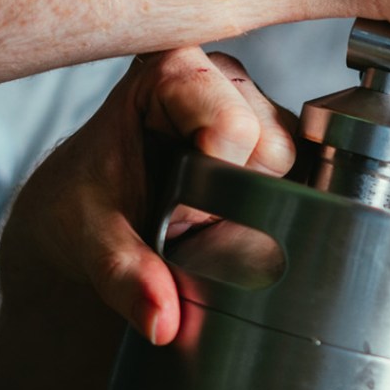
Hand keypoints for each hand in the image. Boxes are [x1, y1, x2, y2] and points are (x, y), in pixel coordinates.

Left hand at [0, 47, 297, 344]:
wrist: (88, 217)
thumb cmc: (82, 207)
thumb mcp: (91, 241)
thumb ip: (124, 276)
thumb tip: (163, 322)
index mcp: (172, 67)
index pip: (232, 125)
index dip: (208, 181)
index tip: (167, 206)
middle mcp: (222, 76)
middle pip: (274, 145)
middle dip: (235, 196)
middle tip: (183, 214)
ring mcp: (256, 105)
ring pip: (297, 165)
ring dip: (256, 204)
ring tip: (205, 211)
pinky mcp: (279, 138)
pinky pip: (307, 178)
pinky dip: (274, 207)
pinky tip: (232, 210)